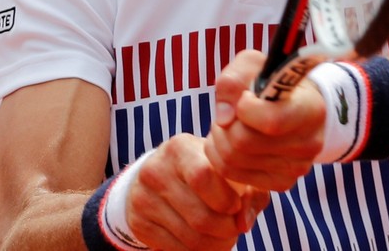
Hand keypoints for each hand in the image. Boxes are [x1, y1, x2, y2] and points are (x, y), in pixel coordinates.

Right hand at [126, 133, 269, 250]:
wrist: (161, 176)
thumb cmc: (206, 171)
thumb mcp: (227, 170)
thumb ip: (249, 191)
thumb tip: (243, 223)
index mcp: (179, 148)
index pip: (203, 177)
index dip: (226, 199)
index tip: (235, 205)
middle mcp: (155, 170)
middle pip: (200, 216)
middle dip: (227, 230)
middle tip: (234, 228)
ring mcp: (143, 198)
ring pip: (190, 238)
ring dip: (216, 245)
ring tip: (224, 237)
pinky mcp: (139, 223)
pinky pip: (176, 249)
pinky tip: (205, 242)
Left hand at [206, 50, 325, 191]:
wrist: (297, 106)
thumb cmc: (274, 82)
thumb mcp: (255, 66)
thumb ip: (234, 79)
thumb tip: (223, 118)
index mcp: (311, 109)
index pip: (270, 121)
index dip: (244, 108)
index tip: (245, 97)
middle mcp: (309, 143)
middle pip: (243, 142)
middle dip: (224, 125)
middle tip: (230, 113)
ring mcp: (297, 168)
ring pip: (233, 160)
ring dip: (219, 139)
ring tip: (229, 125)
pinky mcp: (282, 183)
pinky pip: (233, 174)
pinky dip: (221, 157)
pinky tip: (231, 142)